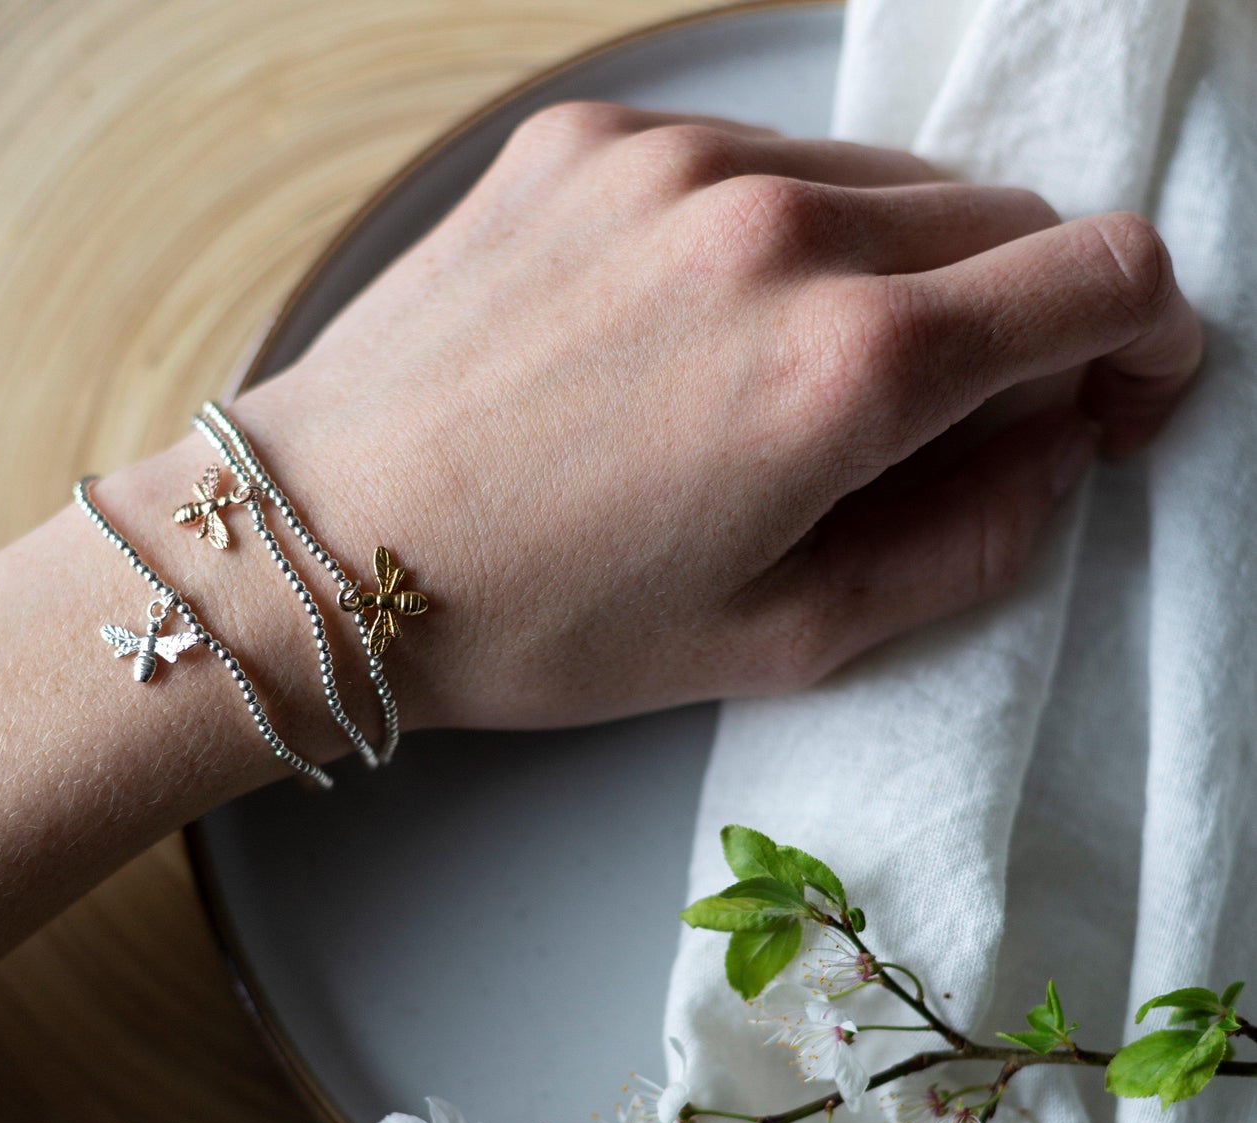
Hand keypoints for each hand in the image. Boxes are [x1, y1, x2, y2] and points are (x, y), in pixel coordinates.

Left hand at [220, 102, 1202, 732]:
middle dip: (1014, 320)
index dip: (1142, 341)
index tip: (1109, 398)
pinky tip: (688, 332)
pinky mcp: (588, 139)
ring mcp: (672, 160)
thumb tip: (1054, 451)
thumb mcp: (781, 639)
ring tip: (785, 390)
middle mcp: (775, 221)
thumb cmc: (541, 621)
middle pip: (1001, 218)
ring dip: (891, 272)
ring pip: (879, 181)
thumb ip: (965, 543)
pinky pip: (750, 159)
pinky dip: (772, 234)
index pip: (1104, 274)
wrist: (324, 551)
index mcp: (845, 363)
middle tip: (936, 425)